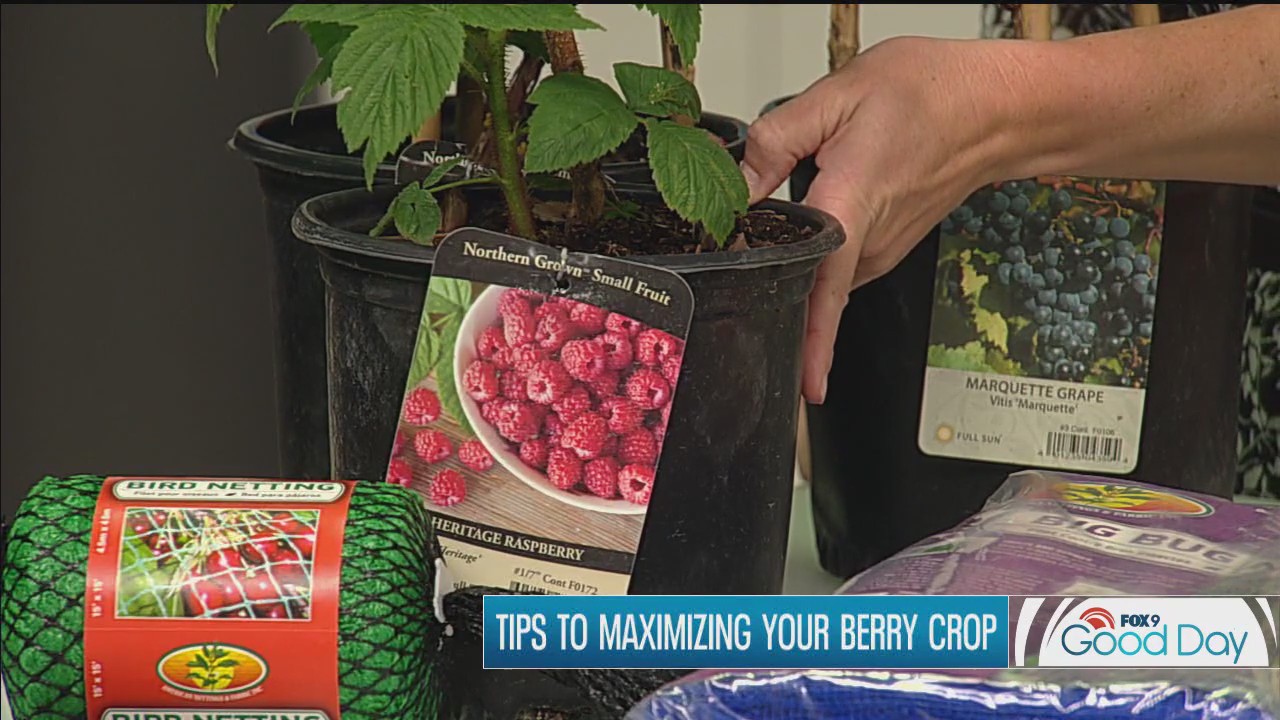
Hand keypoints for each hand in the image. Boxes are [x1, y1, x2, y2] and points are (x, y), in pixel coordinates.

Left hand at [742, 37, 1026, 403]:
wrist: (993, 107)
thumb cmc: (932, 94)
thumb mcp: (840, 94)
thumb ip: (777, 138)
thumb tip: (738, 180)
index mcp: (853, 205)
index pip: (825, 291)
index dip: (814, 343)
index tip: (805, 386)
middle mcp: (872, 242)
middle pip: (812, 292)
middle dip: (772, 291)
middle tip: (734, 273)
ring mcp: (883, 250)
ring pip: (822, 276)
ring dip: (795, 263)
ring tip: (770, 229)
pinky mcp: (886, 247)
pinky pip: (838, 265)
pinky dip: (816, 254)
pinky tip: (807, 222)